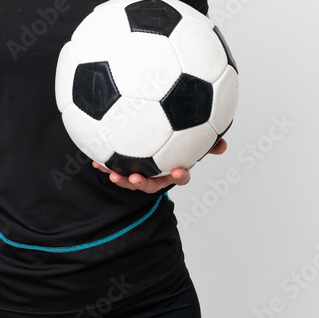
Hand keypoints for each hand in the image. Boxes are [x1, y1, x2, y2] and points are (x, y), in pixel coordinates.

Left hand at [92, 139, 226, 192]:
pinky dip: (107, 166)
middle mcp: (159, 173)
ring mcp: (143, 172)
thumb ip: (208, 142)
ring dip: (123, 180)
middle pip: (153, 183)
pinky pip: (117, 170)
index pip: (180, 175)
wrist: (152, 134)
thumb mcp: (193, 138)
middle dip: (144, 183)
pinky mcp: (127, 168)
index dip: (178, 175)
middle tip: (135, 178)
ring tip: (114, 175)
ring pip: (134, 180)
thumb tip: (223, 146)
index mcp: (175, 167)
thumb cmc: (178, 135)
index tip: (176, 170)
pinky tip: (95, 160)